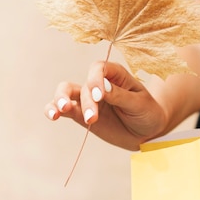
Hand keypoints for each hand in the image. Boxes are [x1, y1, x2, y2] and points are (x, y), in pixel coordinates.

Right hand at [44, 61, 167, 150]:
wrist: (147, 132)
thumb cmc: (147, 112)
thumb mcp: (140, 104)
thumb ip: (120, 96)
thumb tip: (103, 88)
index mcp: (115, 75)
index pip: (99, 68)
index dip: (95, 79)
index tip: (100, 97)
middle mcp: (98, 83)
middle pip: (83, 83)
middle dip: (85, 99)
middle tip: (92, 117)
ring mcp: (87, 98)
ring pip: (66, 92)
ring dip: (61, 100)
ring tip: (61, 111)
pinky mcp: (81, 114)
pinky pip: (63, 109)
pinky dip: (53, 109)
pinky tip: (53, 116)